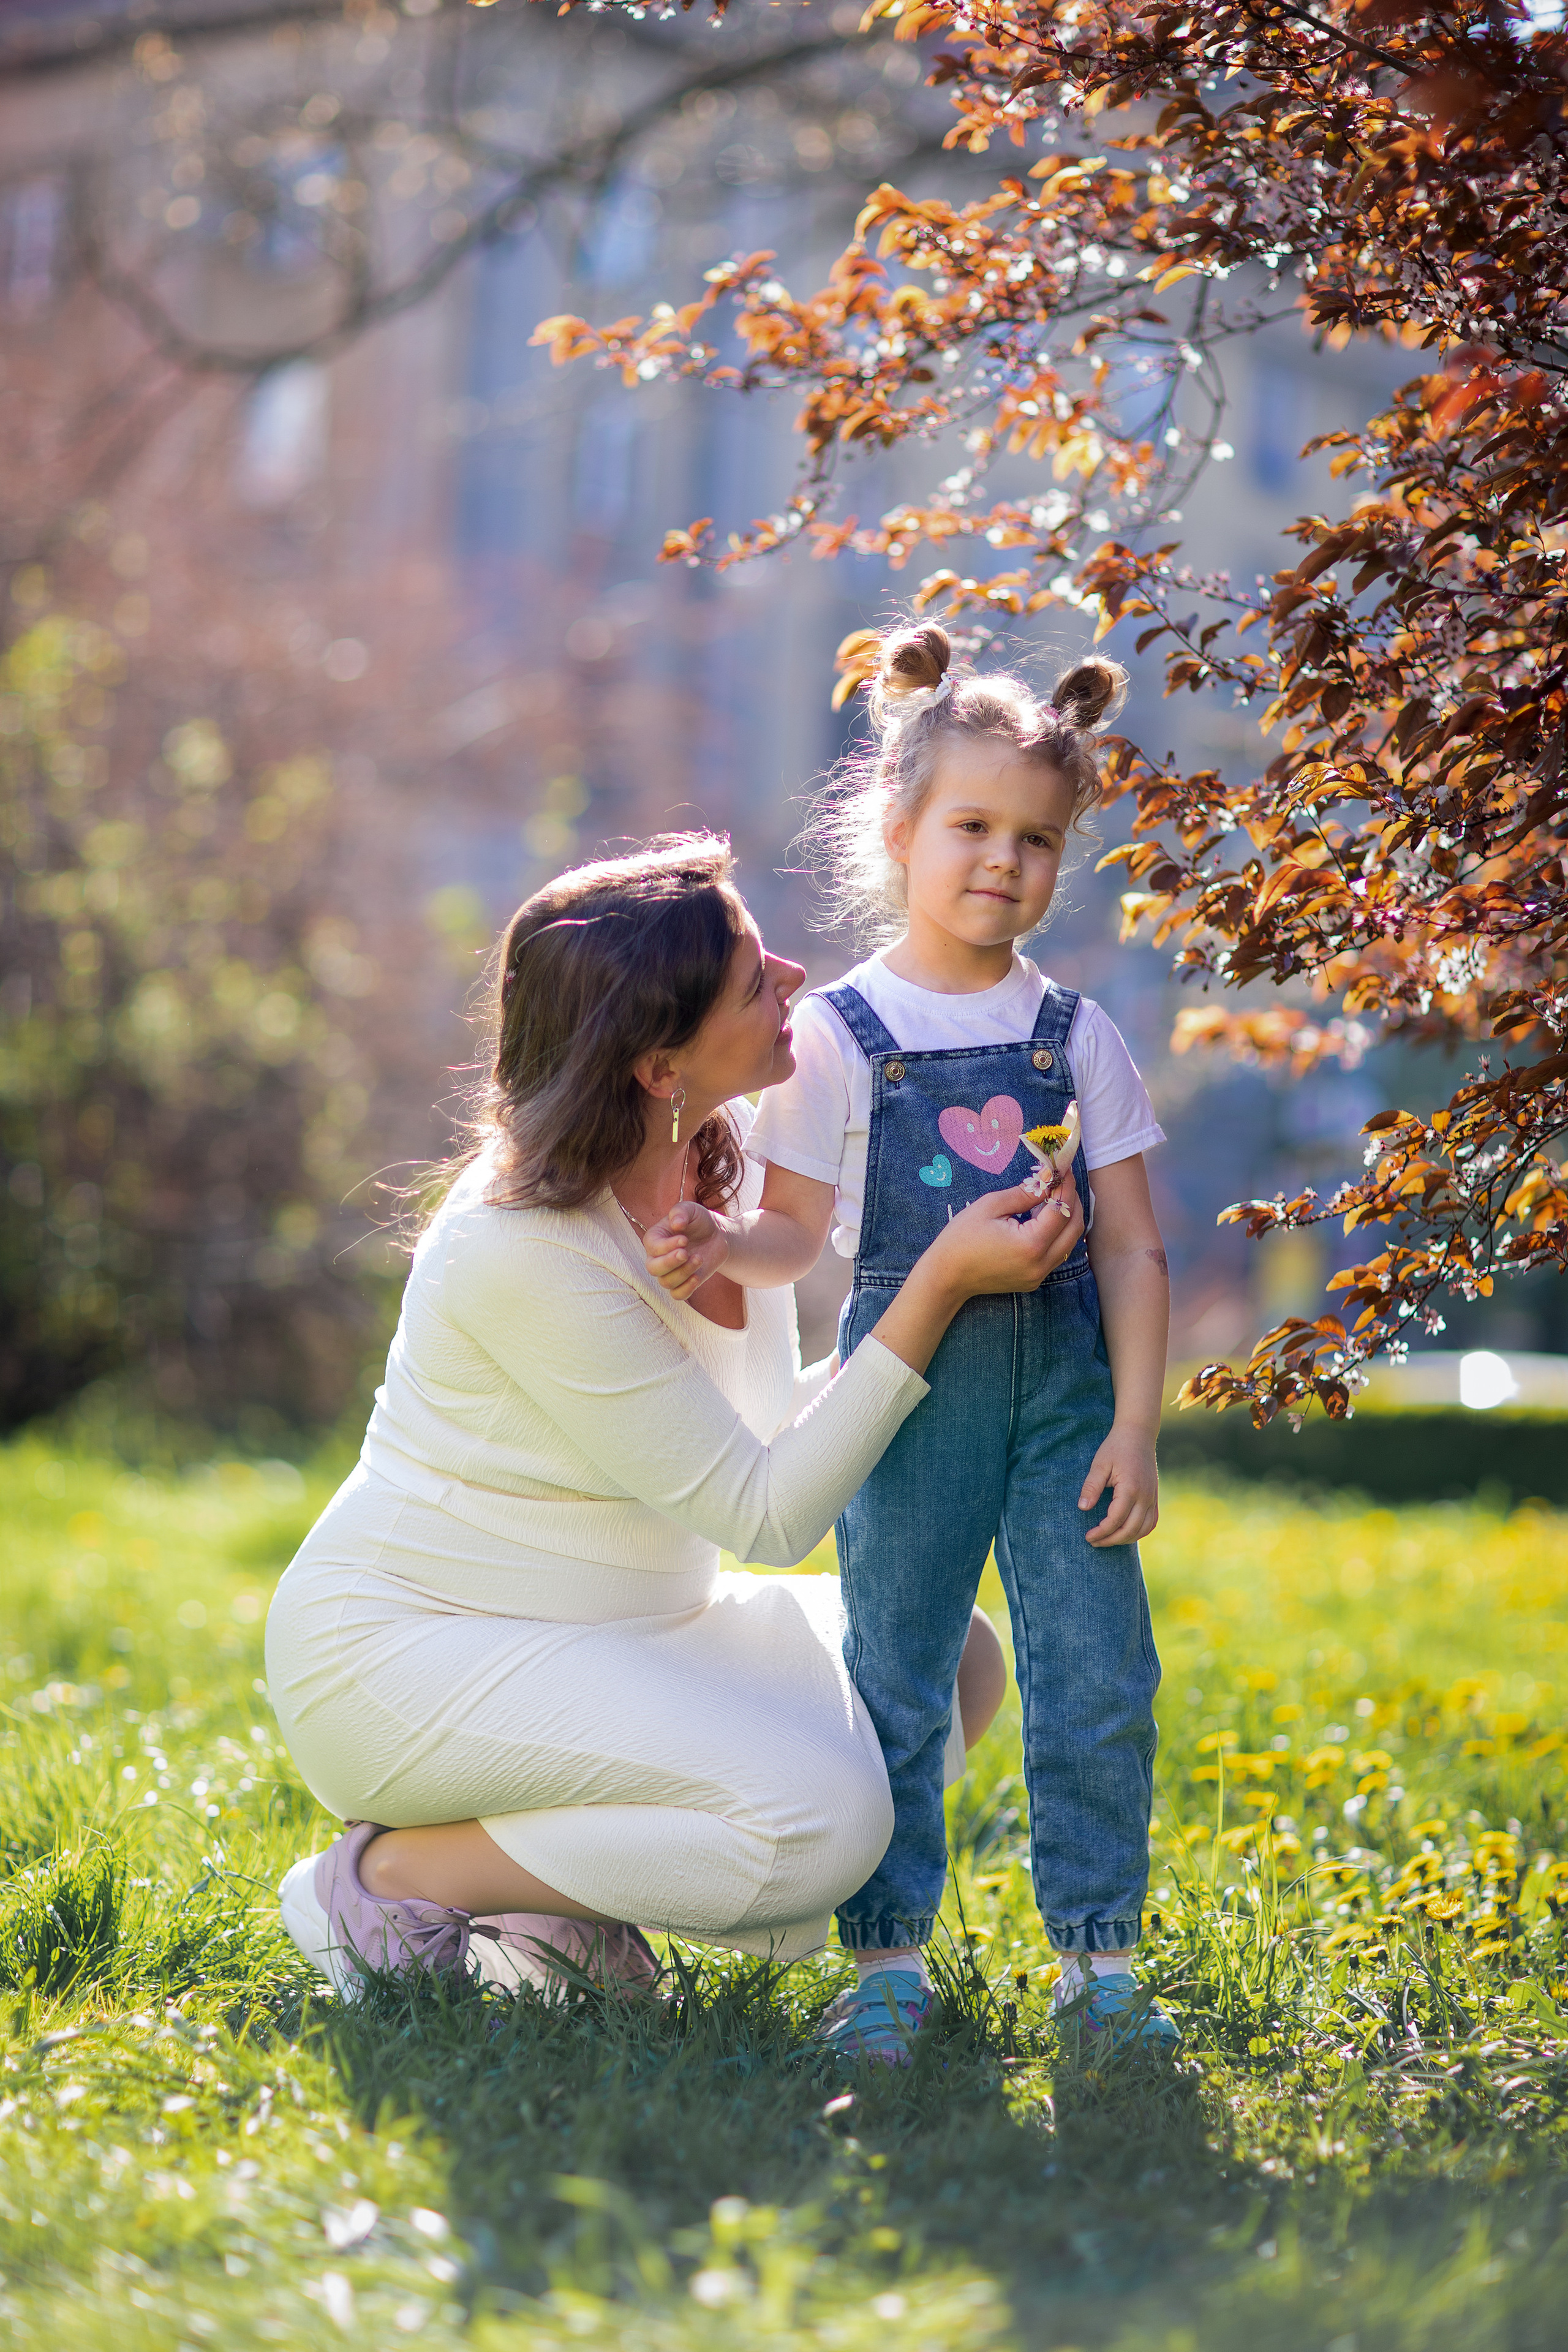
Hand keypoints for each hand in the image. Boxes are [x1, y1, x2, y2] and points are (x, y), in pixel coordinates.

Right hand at [643, 1199, 730, 1299]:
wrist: (716, 1235)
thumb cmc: (698, 1221)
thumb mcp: (690, 1209)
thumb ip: (680, 1212)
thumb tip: (676, 1224)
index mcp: (654, 1239)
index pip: (652, 1248)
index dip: (667, 1246)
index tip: (684, 1239)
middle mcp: (657, 1258)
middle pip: (653, 1268)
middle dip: (670, 1262)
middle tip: (686, 1253)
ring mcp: (670, 1272)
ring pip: (666, 1282)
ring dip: (683, 1272)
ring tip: (699, 1258)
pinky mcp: (684, 1283)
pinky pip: (677, 1295)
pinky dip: (686, 1289)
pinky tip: (697, 1277)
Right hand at [924, 1168, 1084, 1300]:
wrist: (946, 1276)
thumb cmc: (961, 1238)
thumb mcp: (990, 1206)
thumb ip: (1025, 1192)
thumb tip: (1048, 1179)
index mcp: (1031, 1244)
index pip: (1061, 1209)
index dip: (1065, 1186)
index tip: (1063, 1167)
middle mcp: (1041, 1264)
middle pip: (1075, 1228)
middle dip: (1072, 1200)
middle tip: (1062, 1180)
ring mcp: (1038, 1275)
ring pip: (1069, 1242)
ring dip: (1067, 1217)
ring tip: (1054, 1196)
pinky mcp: (1033, 1280)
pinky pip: (1056, 1253)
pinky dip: (1057, 1233)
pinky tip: (1044, 1218)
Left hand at [1080, 1423, 1158, 1547]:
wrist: (1138, 1434)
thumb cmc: (1116, 1447)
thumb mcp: (1099, 1464)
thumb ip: (1091, 1486)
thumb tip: (1082, 1508)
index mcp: (1130, 1489)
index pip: (1115, 1520)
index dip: (1101, 1532)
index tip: (1087, 1536)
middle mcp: (1145, 1496)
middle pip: (1130, 1530)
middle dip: (1111, 1540)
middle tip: (1094, 1541)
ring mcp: (1153, 1497)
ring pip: (1143, 1529)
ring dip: (1126, 1539)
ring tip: (1108, 1539)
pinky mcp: (1155, 1497)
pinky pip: (1151, 1522)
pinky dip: (1139, 1531)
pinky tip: (1126, 1532)